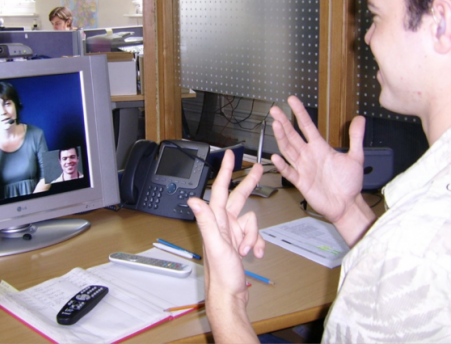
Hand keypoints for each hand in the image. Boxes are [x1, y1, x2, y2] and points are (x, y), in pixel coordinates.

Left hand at [187, 150, 263, 341]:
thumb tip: (193, 200)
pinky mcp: (239, 241)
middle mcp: (222, 223)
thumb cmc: (221, 274)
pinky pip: (254, 234)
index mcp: (216, 219)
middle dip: (248, 184)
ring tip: (247, 249)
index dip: (226, 171)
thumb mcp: (216, 246)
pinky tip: (254, 253)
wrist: (229, 294)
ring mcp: (231, 232)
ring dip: (253, 234)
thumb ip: (206, 222)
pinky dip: (257, 242)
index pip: (221, 189)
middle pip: (238, 197)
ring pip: (251, 220)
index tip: (229, 155)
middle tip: (257, 168)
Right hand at [270, 96, 365, 224]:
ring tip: (275, 125)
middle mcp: (309, 155)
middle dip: (283, 122)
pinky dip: (282, 165)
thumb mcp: (356, 158)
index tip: (291, 100)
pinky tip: (275, 157)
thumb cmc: (349, 183)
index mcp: (320, 147)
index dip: (299, 113)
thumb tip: (360, 119)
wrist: (347, 205)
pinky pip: (289, 172)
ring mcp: (303, 168)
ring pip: (288, 150)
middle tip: (274, 109)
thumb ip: (356, 138)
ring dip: (281, 138)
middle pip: (292, 135)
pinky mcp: (301, 182)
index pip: (307, 126)